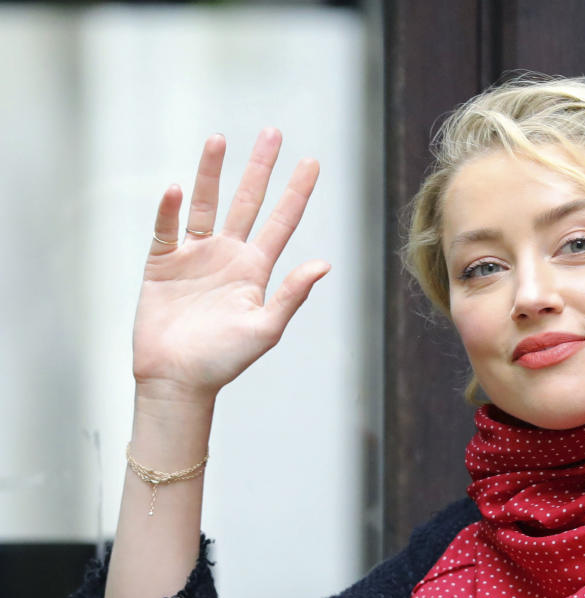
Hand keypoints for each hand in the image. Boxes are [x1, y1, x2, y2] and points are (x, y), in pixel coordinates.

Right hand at [132, 129, 328, 399]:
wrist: (178, 380)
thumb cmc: (224, 360)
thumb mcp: (265, 328)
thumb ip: (291, 294)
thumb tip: (324, 264)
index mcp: (255, 269)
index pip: (281, 222)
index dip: (296, 192)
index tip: (311, 161)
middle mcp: (228, 255)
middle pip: (247, 201)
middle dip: (260, 168)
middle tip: (272, 133)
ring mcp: (195, 256)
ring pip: (205, 204)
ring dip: (211, 172)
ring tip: (219, 139)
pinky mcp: (162, 264)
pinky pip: (167, 229)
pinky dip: (170, 210)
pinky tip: (177, 189)